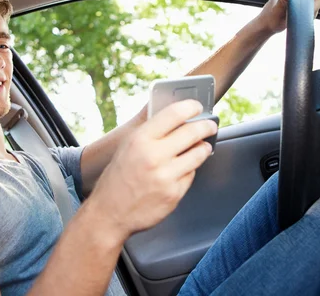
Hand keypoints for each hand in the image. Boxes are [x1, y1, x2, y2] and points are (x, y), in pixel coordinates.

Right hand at [88, 100, 217, 239]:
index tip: (197, 106)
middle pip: (192, 132)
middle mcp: (154, 156)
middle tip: (210, 125)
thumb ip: (150, 132)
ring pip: (198, 154)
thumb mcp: (127, 147)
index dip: (190, 107)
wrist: (109, 213)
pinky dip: (190, 170)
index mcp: (140, 139)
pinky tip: (183, 169)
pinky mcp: (174, 194)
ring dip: (203, 147)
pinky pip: (191, 175)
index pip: (173, 114)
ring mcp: (165, 176)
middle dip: (206, 126)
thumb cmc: (118, 178)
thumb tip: (175, 117)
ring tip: (203, 146)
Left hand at [256, 0, 319, 34]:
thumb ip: (282, 1)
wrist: (268, 24)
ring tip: (301, 13)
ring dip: (315, 7)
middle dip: (317, 0)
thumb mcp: (277, 9)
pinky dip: (313, 11)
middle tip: (305, 9)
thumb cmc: (271, 16)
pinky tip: (302, 15)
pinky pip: (317, 3)